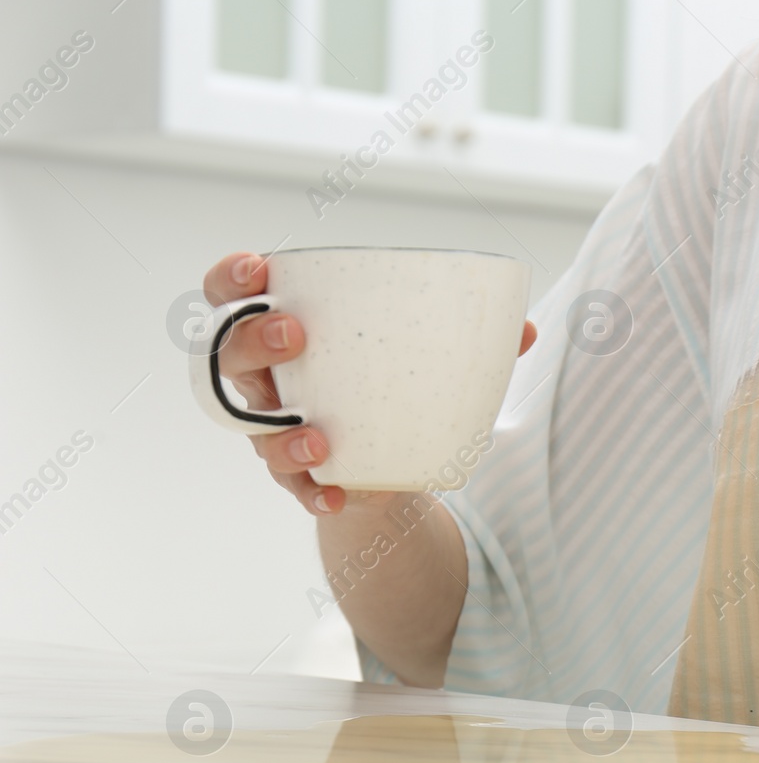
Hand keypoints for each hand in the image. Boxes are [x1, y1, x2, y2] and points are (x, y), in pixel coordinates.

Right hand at [201, 251, 536, 516]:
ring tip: (319, 438)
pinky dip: (315, 491)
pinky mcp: (298, 476)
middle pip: (228, 355)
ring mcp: (274, 430)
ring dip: (281, 433)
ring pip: (253, 427)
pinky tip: (338, 495)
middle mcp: (265, 380)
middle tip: (294, 332)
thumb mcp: (415, 357)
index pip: (232, 295)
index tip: (260, 267)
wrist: (386, 463)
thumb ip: (466, 340)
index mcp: (282, 330)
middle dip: (252, 339)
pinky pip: (294, 486)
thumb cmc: (385, 386)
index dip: (232, 278)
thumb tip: (525, 327)